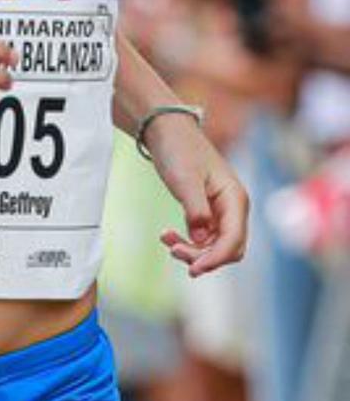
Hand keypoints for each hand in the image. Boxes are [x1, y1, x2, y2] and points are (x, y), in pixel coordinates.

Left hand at [143, 113, 249, 277]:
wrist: (167, 130)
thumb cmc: (178, 150)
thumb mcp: (185, 179)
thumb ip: (195, 210)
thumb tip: (201, 239)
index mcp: (234, 198)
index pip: (234, 240)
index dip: (216, 258)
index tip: (193, 269)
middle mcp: (233, 207)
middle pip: (228, 248)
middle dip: (204, 257)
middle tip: (173, 252)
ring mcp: (220, 210)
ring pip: (214, 245)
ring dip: (193, 250)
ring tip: (167, 241)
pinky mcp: (206, 211)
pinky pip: (202, 237)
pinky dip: (187, 241)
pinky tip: (167, 235)